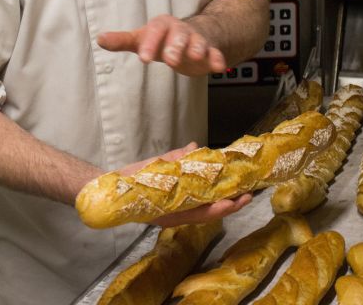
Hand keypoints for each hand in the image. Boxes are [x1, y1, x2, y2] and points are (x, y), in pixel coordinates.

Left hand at [97, 14, 226, 75]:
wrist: (196, 36)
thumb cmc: (164, 39)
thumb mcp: (143, 39)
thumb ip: (123, 41)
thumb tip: (100, 39)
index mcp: (162, 25)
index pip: (155, 30)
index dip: (150, 43)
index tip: (143, 58)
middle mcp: (181, 30)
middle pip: (178, 34)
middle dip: (175, 46)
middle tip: (170, 59)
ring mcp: (197, 39)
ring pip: (198, 42)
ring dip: (197, 49)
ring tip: (195, 57)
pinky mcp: (211, 50)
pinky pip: (215, 53)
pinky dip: (217, 59)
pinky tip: (218, 67)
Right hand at [117, 142, 251, 226]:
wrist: (112, 193)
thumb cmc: (132, 184)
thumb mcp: (153, 169)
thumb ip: (175, 159)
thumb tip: (195, 148)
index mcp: (172, 213)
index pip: (203, 213)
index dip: (222, 207)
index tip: (238, 200)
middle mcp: (178, 214)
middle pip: (209, 212)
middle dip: (230, 204)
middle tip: (249, 193)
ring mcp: (177, 211)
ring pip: (206, 208)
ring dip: (224, 199)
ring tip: (242, 188)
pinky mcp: (175, 205)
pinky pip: (198, 202)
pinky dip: (211, 192)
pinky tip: (222, 181)